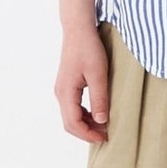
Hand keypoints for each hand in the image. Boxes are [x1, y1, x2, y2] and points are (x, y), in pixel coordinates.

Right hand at [54, 23, 109, 142]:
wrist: (78, 30)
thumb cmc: (88, 49)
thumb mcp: (98, 74)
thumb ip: (99, 98)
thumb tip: (102, 121)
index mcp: (66, 92)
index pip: (73, 123)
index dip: (88, 134)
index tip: (105, 137)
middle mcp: (60, 93)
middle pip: (70, 123)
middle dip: (86, 132)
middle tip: (106, 135)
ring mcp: (62, 90)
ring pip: (71, 116)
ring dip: (86, 124)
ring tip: (104, 126)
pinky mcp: (67, 85)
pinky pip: (73, 107)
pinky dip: (84, 115)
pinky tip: (98, 114)